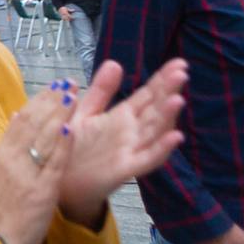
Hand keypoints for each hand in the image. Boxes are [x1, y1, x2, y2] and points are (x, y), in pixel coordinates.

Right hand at [0, 82, 83, 243]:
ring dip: (58, 116)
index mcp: (3, 152)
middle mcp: (12, 159)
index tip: (57, 85)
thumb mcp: (0, 170)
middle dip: (52, 101)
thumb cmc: (3, 206)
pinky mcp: (40, 190)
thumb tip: (16, 116)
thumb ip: (11, 143)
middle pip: (32, 122)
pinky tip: (71, 130)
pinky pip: (52, 164)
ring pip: (42, 138)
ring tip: (73, 97)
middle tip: (69, 83)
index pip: (22, 119)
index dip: (41, 100)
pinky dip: (61, 145)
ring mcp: (25, 174)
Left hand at [57, 59, 187, 224]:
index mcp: (122, 116)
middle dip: (168, 90)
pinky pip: (146, 158)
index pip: (148, 94)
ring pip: (154, 131)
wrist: (61, 182)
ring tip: (179, 99)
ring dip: (167, 116)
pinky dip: (161, 149)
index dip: (162, 78)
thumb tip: (116, 62)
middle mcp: (131, 132)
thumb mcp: (86, 111)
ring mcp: (130, 150)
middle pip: (154, 108)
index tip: (179, 62)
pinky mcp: (125, 168)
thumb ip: (102, 90)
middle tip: (182, 72)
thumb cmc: (75, 146)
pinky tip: (175, 137)